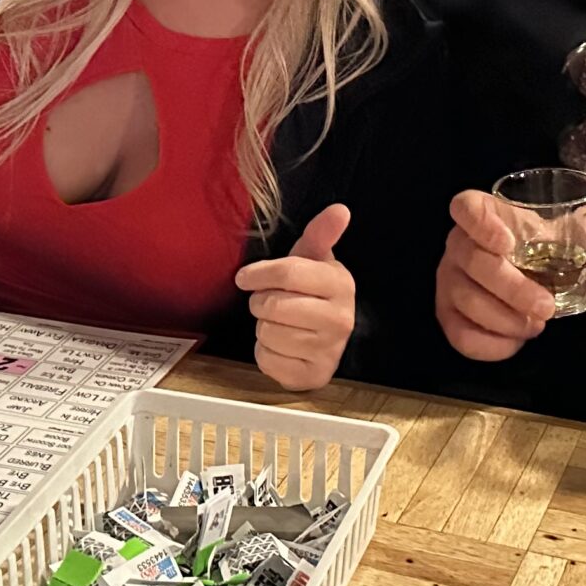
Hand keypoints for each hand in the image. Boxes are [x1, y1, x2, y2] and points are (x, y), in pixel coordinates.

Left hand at [236, 203, 355, 390]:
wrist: (326, 337)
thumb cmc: (312, 291)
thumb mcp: (314, 259)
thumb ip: (321, 233)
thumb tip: (340, 209)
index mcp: (340, 284)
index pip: (290, 272)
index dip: (259, 273)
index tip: (245, 277)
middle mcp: (340, 319)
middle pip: (274, 305)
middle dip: (261, 302)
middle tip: (267, 302)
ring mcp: (328, 351)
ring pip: (268, 333)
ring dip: (263, 328)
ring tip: (278, 324)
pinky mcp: (311, 376)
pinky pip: (267, 360)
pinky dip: (265, 353)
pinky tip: (280, 346)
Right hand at [435, 187, 585, 361]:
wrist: (521, 267)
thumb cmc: (540, 242)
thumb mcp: (571, 229)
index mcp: (483, 213)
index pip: (466, 208)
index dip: (481, 224)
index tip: (508, 243)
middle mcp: (457, 243)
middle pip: (472, 261)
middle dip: (512, 289)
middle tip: (546, 307)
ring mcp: (447, 279)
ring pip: (466, 300)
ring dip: (505, 319)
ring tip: (536, 326)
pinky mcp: (447, 313)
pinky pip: (460, 335)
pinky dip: (491, 345)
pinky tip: (516, 342)